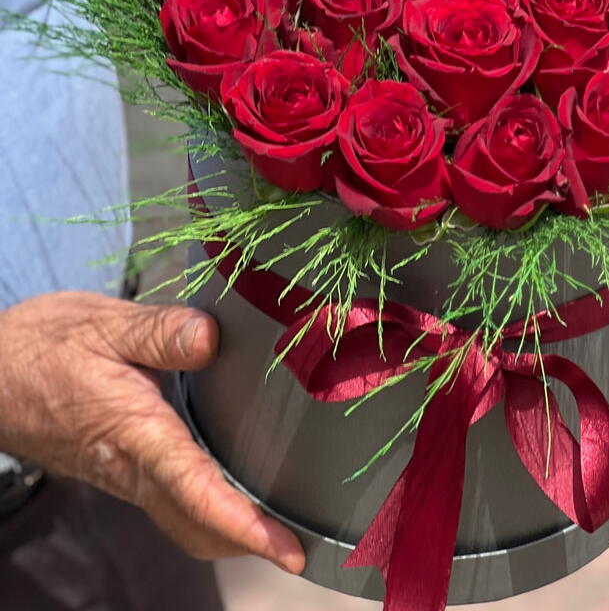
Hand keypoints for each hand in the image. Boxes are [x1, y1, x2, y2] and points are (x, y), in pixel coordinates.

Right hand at [0, 291, 304, 571]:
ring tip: (280, 528)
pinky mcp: (124, 468)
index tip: (282, 546)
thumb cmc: (46, 347)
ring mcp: (125, 473)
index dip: (239, 521)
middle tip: (298, 547)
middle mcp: (130, 464)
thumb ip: (160, 331)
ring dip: (230, 532)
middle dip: (247, 543)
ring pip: (183, 520)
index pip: (192, 486)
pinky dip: (209, 511)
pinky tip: (237, 492)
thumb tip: (211, 338)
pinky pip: (171, 504)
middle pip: (194, 522)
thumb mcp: (103, 324)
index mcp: (131, 430)